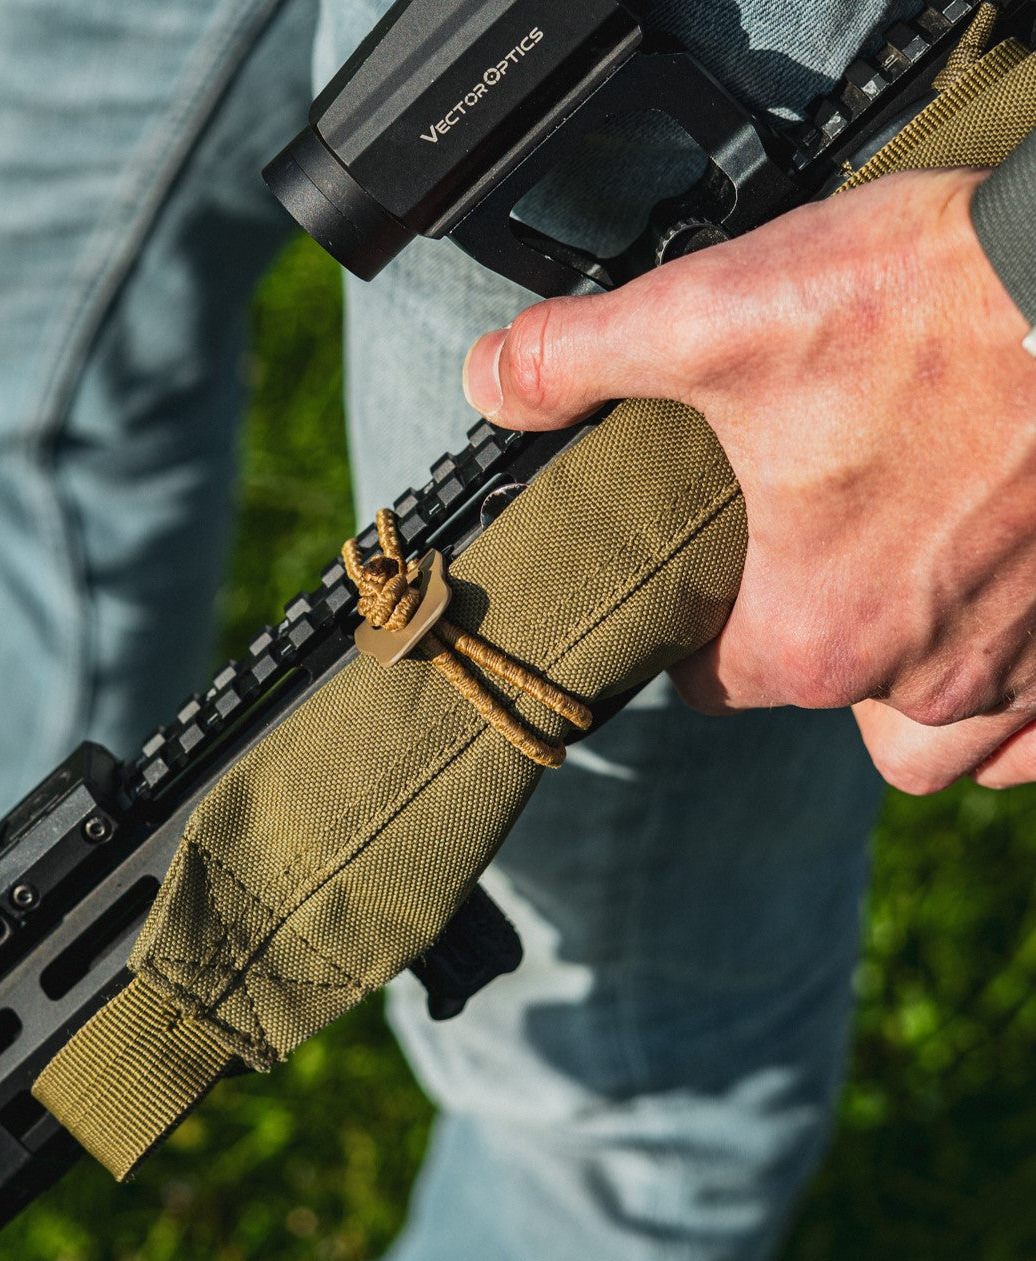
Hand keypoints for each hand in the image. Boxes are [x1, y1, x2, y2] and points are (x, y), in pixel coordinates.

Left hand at [461, 168, 1035, 792]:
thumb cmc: (938, 306)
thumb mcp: (716, 318)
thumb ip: (581, 358)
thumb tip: (489, 379)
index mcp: (811, 632)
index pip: (713, 682)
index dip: (696, 633)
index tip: (705, 583)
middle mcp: (918, 679)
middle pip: (823, 701)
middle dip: (804, 646)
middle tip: (810, 563)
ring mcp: (1024, 670)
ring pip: (942, 743)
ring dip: (910, 699)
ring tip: (900, 613)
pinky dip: (1019, 714)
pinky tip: (1002, 643)